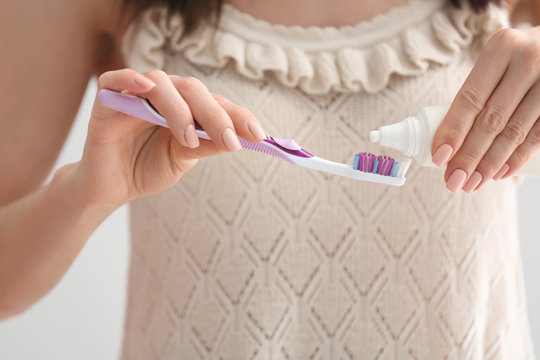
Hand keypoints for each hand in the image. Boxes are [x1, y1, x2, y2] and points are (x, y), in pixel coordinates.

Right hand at [75, 68, 265, 206]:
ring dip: (179, 109)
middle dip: (215, 114)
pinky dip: (130, 79)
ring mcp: (135, 95)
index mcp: (186, 106)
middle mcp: (164, 95)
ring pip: (161, 83)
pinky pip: (115, 79)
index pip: (214, 102)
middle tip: (230, 141)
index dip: (237, 115)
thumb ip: (206, 145)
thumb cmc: (148, 168)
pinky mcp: (107, 101)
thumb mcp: (184, 159)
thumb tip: (239, 139)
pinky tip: (146, 88)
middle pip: (192, 88)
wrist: (112, 188)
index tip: (258, 135)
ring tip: (188, 141)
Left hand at [431, 26, 539, 192]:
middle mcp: (528, 61)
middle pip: (491, 120)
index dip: (453, 131)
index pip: (471, 98)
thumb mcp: (497, 61)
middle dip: (469, 156)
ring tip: (472, 182)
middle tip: (453, 180)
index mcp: (501, 47)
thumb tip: (446, 143)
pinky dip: (517, 157)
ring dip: (490, 163)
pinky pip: (539, 135)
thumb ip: (477, 93)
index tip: (439, 157)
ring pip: (514, 132)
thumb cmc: (517, 58)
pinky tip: (500, 173)